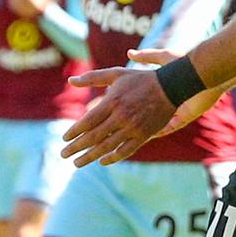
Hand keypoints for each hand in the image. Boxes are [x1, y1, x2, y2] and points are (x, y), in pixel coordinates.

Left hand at [63, 65, 177, 165]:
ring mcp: (133, 127)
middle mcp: (121, 116)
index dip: (74, 132)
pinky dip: (113, 158)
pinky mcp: (144, 135)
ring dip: (90, 157)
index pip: (87, 121)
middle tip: (64, 154)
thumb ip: (93, 78)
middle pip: (93, 137)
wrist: (171, 86)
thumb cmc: (141, 79)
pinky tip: (102, 161)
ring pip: (107, 147)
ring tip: (77, 163)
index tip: (64, 138)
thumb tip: (71, 80)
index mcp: (112, 102)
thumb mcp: (116, 73)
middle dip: (76, 148)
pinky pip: (126, 150)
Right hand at [123, 47, 223, 134]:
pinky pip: (170, 128)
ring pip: (160, 123)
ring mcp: (178, 109)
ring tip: (129, 132)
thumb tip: (129, 53)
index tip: (117, 104)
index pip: (146, 98)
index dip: (133, 101)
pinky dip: (159, 131)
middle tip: (120, 122)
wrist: (205, 73)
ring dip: (147, 127)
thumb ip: (148, 56)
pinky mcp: (185, 116)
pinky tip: (146, 135)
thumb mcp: (164, 56)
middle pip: (151, 112)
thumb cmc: (186, 63)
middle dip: (137, 117)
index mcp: (166, 88)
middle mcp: (171, 100)